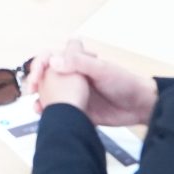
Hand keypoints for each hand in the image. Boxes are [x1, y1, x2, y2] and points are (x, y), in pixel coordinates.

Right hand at [30, 41, 156, 126]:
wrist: (141, 107)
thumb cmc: (125, 82)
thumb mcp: (102, 69)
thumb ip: (79, 63)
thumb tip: (53, 60)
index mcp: (77, 63)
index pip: (51, 57)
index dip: (40, 64)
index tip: (37, 76)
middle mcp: (74, 77)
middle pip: (47, 76)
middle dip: (36, 82)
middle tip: (32, 91)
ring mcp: (76, 95)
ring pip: (51, 95)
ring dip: (41, 98)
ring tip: (37, 106)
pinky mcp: (80, 111)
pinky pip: (61, 112)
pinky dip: (51, 113)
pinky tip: (47, 116)